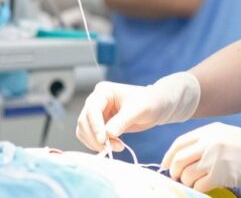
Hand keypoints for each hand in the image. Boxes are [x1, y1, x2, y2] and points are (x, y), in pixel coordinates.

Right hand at [76, 72, 200, 152]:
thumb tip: (108, 133)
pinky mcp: (100, 125)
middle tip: (111, 148)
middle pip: (84, 121)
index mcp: (103, 91)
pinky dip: (98, 145)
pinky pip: (91, 137)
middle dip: (96, 137)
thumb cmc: (149, 102)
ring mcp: (96, 114)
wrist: (156, 106)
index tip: (104, 140)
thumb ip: (123, 120)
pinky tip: (114, 146)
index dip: (95, 125)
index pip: (92, 109)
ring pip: (84, 131)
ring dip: (96, 143)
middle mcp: (96, 101)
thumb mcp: (138, 110)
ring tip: (117, 147)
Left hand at [161, 123, 240, 192]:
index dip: (169, 156)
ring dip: (188, 182)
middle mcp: (209, 142)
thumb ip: (206, 141)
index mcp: (209, 131)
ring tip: (197, 183)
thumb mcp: (227, 135)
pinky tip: (207, 187)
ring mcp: (214, 158)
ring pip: (186, 175)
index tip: (167, 166)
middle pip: (178, 160)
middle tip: (180, 178)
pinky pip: (199, 186)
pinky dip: (199, 189)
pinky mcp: (221, 175)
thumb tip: (186, 157)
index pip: (179, 143)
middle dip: (175, 172)